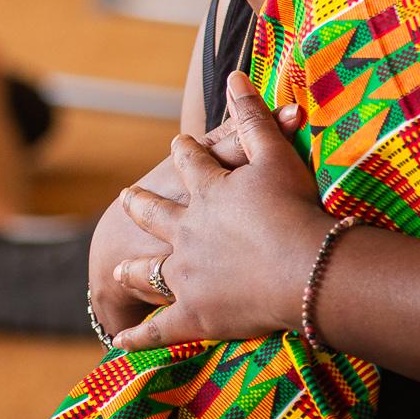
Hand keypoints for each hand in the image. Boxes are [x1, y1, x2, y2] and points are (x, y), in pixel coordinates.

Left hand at [108, 73, 332, 351]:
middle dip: (141, 205)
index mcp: (206, 194)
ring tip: (117, 268)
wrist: (302, 270)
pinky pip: (161, 331)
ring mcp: (186, 276)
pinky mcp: (193, 317)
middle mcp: (186, 233)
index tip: (176, 143)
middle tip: (125, 198)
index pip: (190, 164)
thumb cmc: (293, 210)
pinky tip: (119, 344)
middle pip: (156, 215)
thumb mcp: (275, 155)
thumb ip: (252, 116)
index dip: (184, 152)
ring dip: (134, 271)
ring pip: (150, 273)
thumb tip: (235, 74)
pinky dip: (140, 339)